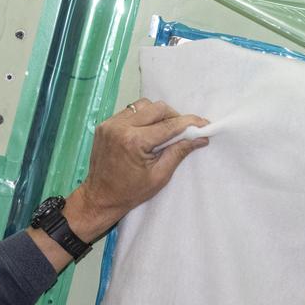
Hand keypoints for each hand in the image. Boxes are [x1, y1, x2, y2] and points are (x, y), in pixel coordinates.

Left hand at [63, 99, 208, 241]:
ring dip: (157, 115)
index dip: (189, 123)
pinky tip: (146, 132)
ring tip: (163, 131)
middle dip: (174, 116)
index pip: (169, 125)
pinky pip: (129, 112)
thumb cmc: (130, 192)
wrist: (100, 198)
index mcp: (134, 141)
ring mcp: (110, 124)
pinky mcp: (104, 125)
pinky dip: (142, 118)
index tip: (204, 123)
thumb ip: (179, 152)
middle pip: (157, 108)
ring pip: (143, 106)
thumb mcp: (160, 176)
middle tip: (183, 130)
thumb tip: (200, 137)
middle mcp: (121, 127)